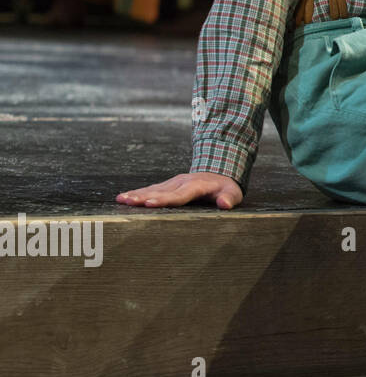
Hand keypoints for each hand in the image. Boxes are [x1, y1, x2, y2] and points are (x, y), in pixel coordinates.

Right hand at [117, 171, 243, 208]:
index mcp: (197, 185)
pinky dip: (137, 192)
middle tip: (127, 201)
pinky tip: (123, 197)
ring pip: (153, 188)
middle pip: (161, 191)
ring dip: (136, 194)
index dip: (165, 199)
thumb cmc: (226, 188)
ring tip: (121, 199)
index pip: (179, 194)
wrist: (220, 172)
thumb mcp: (233, 192)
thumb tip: (225, 204)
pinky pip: (151, 188)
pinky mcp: (168, 184)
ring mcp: (173, 182)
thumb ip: (229, 198)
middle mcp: (182, 182)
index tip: (150, 203)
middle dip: (143, 196)